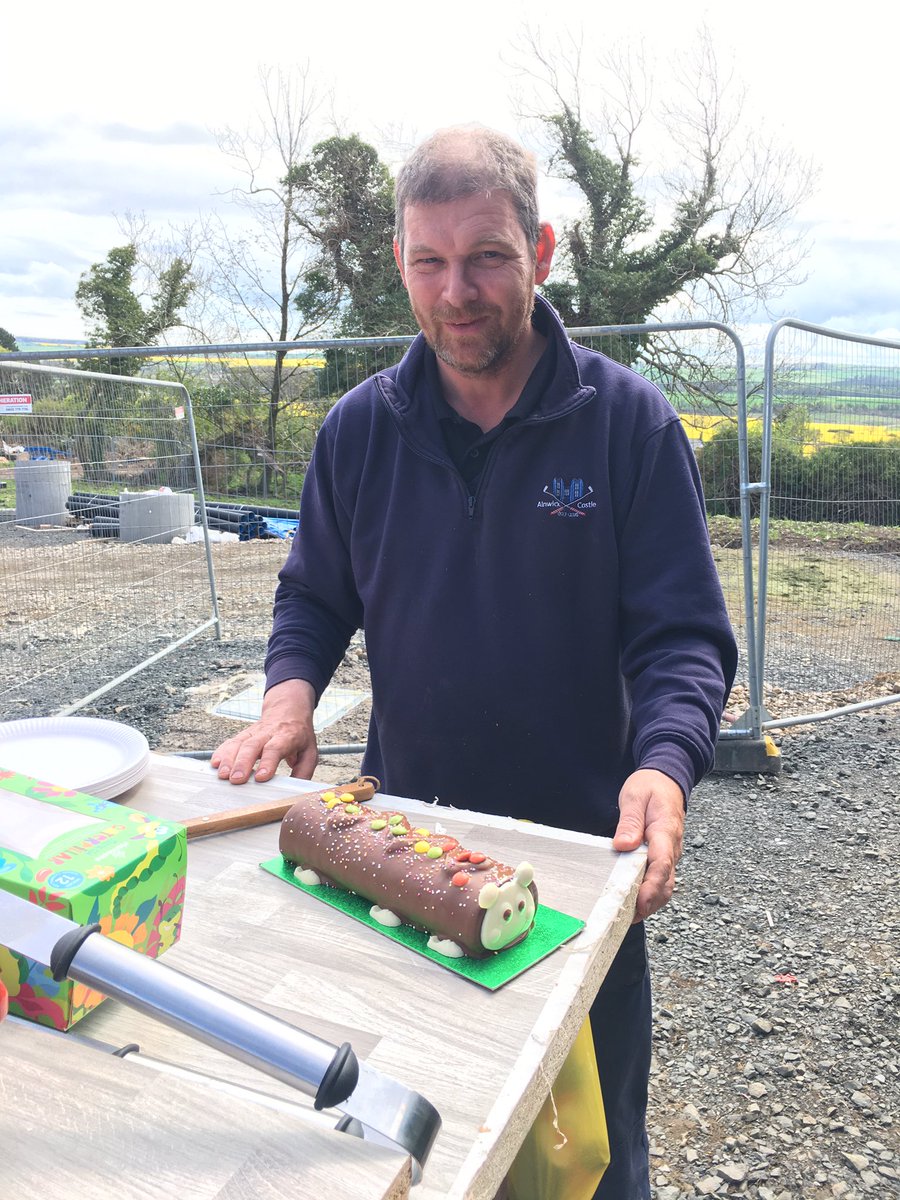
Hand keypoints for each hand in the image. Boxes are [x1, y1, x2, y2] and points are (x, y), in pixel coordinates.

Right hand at [210, 679, 318, 783]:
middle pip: (253, 746)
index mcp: (287, 736)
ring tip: (223, 775)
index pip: (275, 748)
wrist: (289, 710)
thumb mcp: (310, 751)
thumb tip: (296, 790)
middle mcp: (268, 733)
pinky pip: (230, 742)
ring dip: (229, 759)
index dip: (267, 762)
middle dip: (243, 763)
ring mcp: (253, 732)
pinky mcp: (244, 734)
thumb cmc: (299, 734)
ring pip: (239, 743)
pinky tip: (215, 764)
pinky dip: (221, 752)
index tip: (261, 777)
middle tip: (236, 780)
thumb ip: (304, 771)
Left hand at [613, 768, 684, 921]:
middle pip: (666, 883)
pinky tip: (631, 902)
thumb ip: (630, 821)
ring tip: (626, 916)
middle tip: (627, 918)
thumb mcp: (635, 796)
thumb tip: (623, 845)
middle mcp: (672, 847)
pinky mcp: (664, 857)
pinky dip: (649, 894)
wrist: (668, 780)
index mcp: (665, 831)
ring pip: (665, 885)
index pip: (662, 863)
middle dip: (649, 903)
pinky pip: (660, 880)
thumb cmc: (651, 787)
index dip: (651, 886)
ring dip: (649, 903)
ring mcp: (670, 854)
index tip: (638, 902)